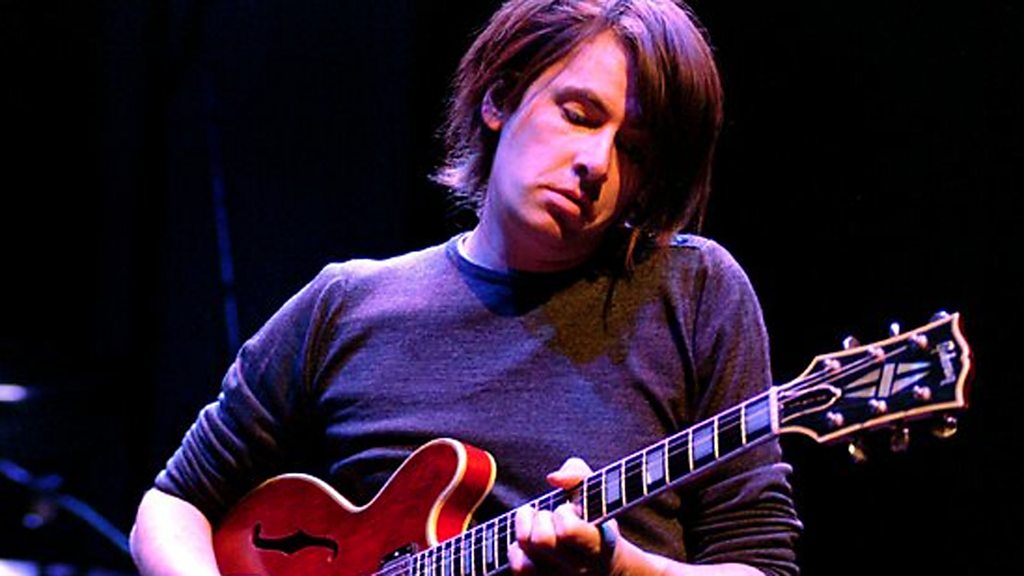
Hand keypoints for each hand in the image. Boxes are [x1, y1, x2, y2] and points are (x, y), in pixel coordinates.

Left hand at [508, 457, 618, 575]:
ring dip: (524, 534)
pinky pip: (517, 569)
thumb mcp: (596, 493)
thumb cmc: (595, 521)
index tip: (568, 509)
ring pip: (525, 560)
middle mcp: (578, 568)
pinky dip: (516, 551)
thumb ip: (578, 474)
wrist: (605, 567)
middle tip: (548, 515)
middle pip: (541, 541)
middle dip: (539, 519)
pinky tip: (527, 543)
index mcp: (597, 545)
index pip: (568, 531)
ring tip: (535, 525)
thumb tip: (553, 478)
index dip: (562, 513)